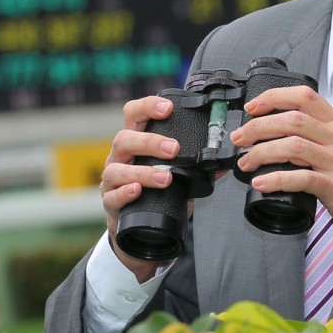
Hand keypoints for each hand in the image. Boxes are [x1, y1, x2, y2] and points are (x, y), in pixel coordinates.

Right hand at [99, 95, 183, 280]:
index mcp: (136, 143)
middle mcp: (120, 157)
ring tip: (165, 178)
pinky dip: (125, 192)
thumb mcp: (174, 176)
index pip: (134, 114)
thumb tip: (221, 162)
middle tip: (173, 149)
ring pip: (117, 169)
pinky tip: (137, 191)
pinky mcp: (110, 202)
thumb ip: (195, 169)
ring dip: (142, 172)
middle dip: (149, 142)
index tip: (168, 108)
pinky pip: (112, 196)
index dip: (148, 106)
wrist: (138, 226)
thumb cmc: (155, 192)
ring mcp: (112, 180)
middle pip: (123, 138)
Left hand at [229, 86, 332, 248]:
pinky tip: (261, 182)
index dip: (274, 98)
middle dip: (258, 127)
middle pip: (292, 120)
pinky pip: (300, 178)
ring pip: (292, 146)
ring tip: (245, 162)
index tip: (252, 108)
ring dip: (261, 153)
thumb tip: (278, 135)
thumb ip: (317, 137)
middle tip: (240, 138)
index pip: (305, 97)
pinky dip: (276, 179)